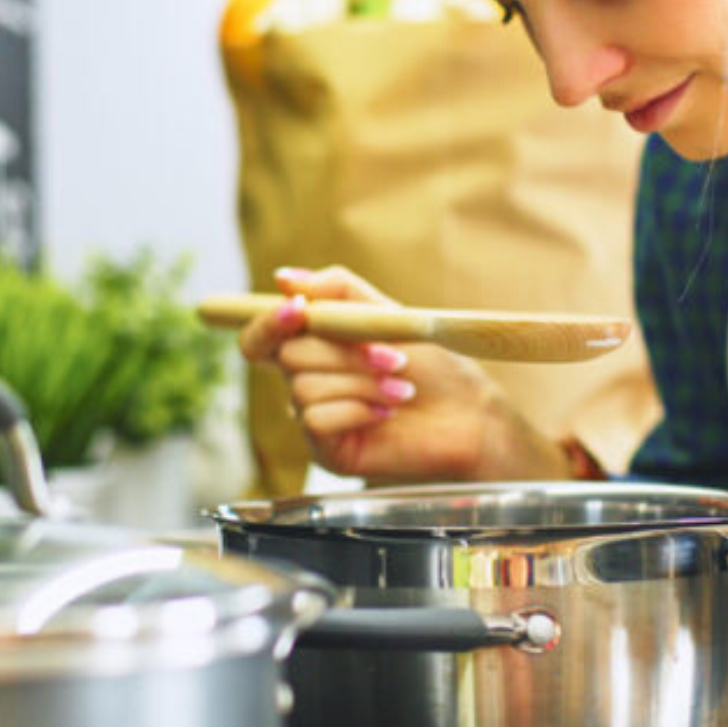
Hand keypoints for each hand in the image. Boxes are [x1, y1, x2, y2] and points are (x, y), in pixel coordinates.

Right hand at [234, 265, 568, 482]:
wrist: (467, 413)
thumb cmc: (432, 365)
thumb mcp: (385, 314)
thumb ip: (336, 290)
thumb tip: (283, 277)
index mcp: (312, 347)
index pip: (260, 336)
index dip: (269, 322)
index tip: (298, 309)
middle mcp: (305, 381)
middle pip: (288, 356)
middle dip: (344, 352)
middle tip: (393, 357)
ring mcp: (313, 417)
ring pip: (304, 389)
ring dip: (361, 382)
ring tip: (400, 388)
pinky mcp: (325, 449)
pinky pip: (315, 420)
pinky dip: (357, 409)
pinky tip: (386, 412)